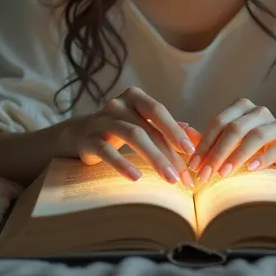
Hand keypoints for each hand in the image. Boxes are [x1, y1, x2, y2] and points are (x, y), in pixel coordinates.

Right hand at [58, 86, 200, 185]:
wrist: (79, 134)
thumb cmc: (120, 129)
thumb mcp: (143, 124)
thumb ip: (168, 128)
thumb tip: (197, 136)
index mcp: (134, 97)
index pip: (158, 111)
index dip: (175, 130)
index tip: (192, 150)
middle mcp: (117, 104)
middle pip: (148, 127)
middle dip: (169, 153)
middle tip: (185, 176)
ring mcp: (101, 120)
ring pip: (132, 136)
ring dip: (154, 158)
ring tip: (170, 178)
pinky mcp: (87, 139)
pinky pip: (106, 150)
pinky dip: (123, 164)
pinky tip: (137, 177)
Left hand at [188, 98, 275, 182]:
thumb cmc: (250, 145)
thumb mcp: (228, 140)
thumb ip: (208, 138)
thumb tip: (183, 135)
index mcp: (241, 107)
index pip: (218, 122)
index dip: (204, 143)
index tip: (194, 165)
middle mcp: (259, 112)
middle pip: (234, 129)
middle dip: (216, 153)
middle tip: (204, 174)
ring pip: (254, 137)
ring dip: (236, 156)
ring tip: (223, 173)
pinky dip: (261, 159)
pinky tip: (250, 169)